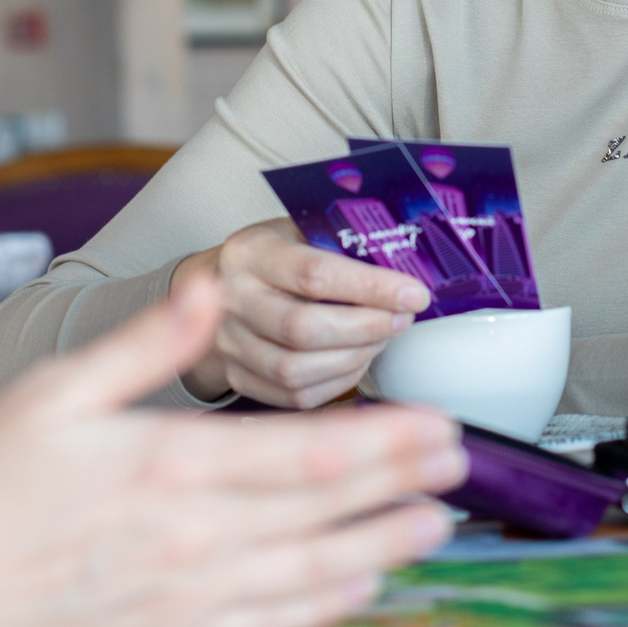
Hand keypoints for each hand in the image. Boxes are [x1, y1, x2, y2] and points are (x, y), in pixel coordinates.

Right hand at [0, 276, 465, 626]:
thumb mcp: (54, 390)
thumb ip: (146, 342)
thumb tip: (213, 289)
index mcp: (166, 466)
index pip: (307, 454)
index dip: (384, 441)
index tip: (438, 424)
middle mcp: (189, 539)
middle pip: (325, 512)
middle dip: (402, 486)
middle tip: (463, 465)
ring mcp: (181, 598)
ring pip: (310, 573)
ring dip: (383, 547)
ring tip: (436, 525)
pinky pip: (266, 622)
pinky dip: (323, 603)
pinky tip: (357, 585)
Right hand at [172, 218, 428, 407]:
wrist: (214, 288)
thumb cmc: (270, 257)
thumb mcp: (296, 231)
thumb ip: (340, 244)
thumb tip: (407, 264)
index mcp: (250, 253)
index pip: (313, 273)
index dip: (370, 287)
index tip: (413, 293)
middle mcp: (232, 300)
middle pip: (303, 328)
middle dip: (367, 328)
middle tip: (403, 319)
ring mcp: (231, 344)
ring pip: (296, 370)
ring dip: (354, 358)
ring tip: (381, 339)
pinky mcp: (238, 378)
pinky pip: (293, 395)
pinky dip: (335, 383)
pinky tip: (357, 361)